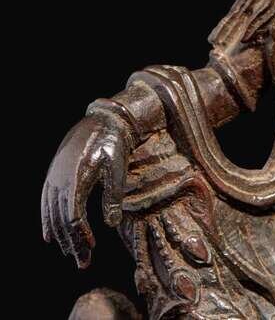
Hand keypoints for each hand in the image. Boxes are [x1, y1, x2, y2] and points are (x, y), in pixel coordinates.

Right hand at [41, 114, 130, 268]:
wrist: (100, 121)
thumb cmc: (112, 144)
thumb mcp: (117, 168)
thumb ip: (113, 196)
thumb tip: (111, 225)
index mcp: (76, 178)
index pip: (74, 215)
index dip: (80, 233)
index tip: (91, 246)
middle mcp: (59, 180)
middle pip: (62, 220)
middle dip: (71, 243)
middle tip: (82, 263)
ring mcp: (53, 178)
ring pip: (52, 214)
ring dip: (60, 237)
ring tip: (70, 254)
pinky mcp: (53, 176)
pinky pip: (46, 204)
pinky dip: (47, 222)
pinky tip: (50, 237)